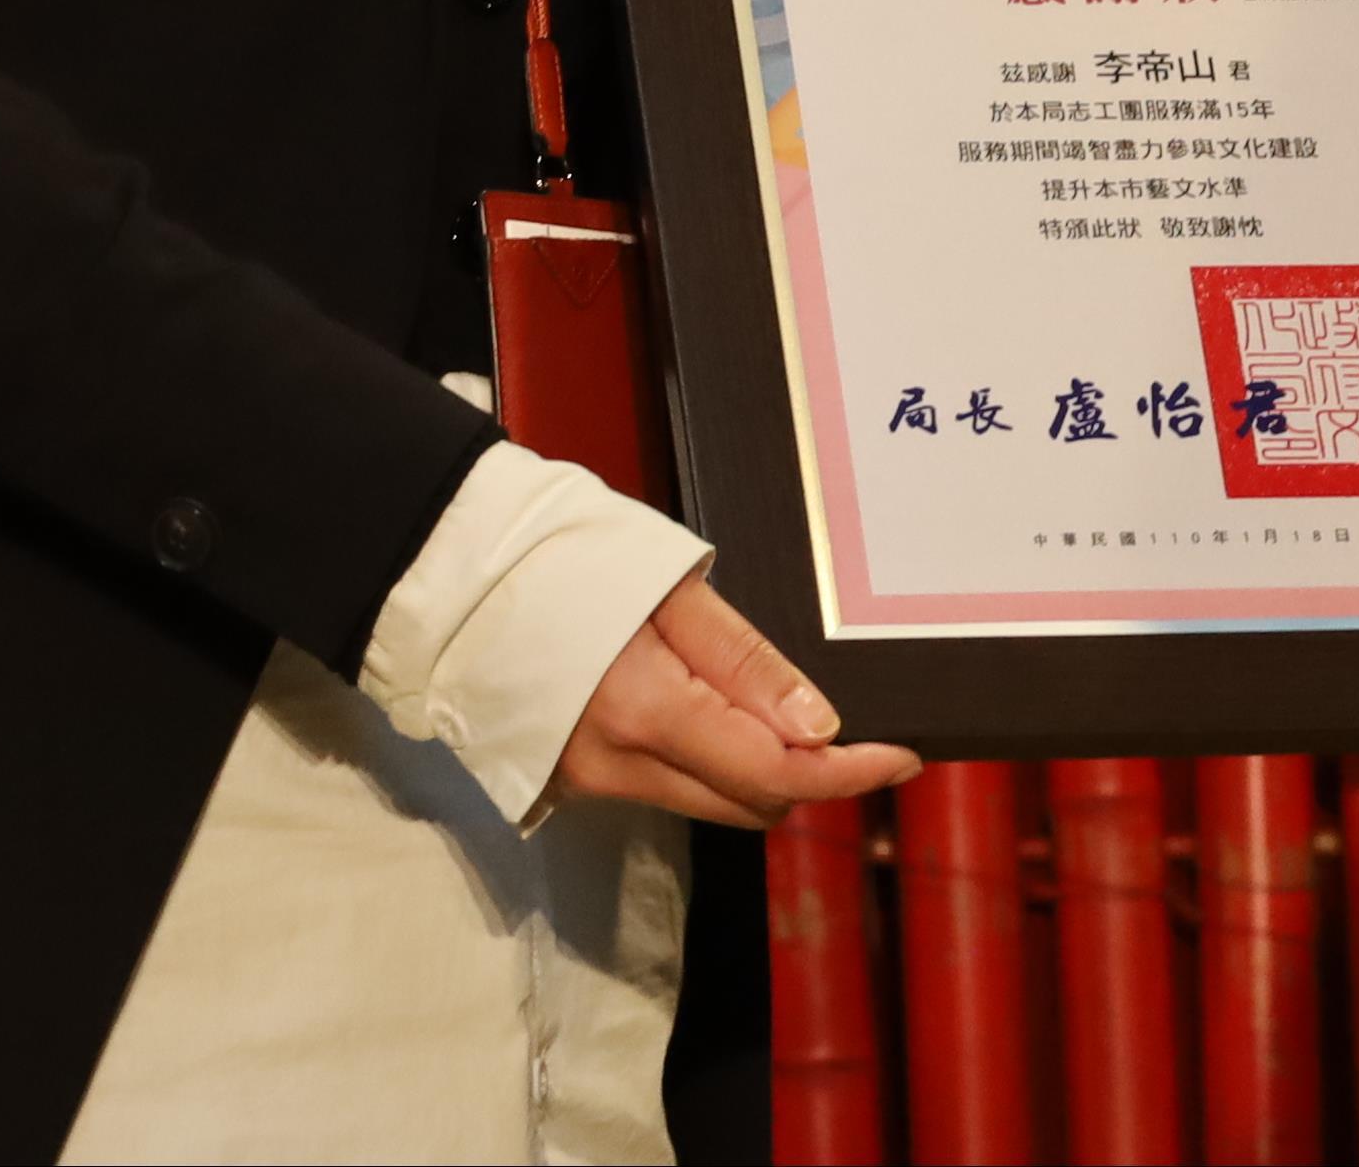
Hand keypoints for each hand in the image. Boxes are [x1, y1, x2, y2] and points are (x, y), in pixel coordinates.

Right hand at [551, 576, 925, 829]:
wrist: (456, 570)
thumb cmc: (563, 556)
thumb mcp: (668, 584)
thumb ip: (744, 661)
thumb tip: (819, 727)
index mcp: (648, 712)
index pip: (777, 772)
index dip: (849, 773)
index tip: (901, 757)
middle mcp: (618, 768)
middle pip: (750, 803)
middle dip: (808, 773)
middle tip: (842, 724)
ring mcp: (589, 783)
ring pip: (710, 801)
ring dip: (756, 767)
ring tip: (767, 702)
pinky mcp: (570, 782)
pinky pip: (667, 788)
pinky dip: (707, 761)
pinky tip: (708, 709)